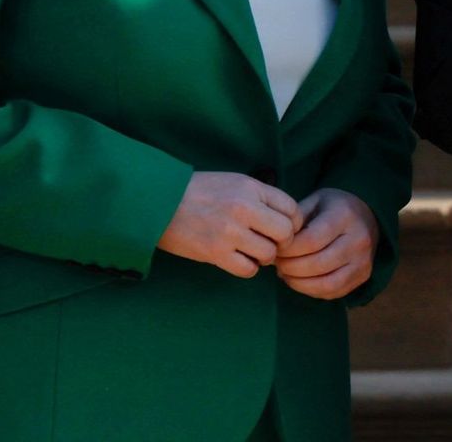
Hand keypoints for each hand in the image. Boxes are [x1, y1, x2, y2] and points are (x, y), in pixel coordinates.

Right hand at [157, 171, 301, 278]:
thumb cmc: (198, 192)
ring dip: (264, 256)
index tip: (282, 228)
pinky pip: (248, 269)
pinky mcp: (215, 253)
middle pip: (286, 233)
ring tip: (252, 251)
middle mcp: (244, 208)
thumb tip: (287, 220)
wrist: (159, 203)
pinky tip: (239, 260)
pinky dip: (248, 268)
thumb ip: (260, 197)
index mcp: (251, 188)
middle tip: (270, 243)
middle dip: (282, 242)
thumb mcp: (234, 182)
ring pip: (269, 254)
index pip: (292, 209)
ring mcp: (230, 232)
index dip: (292, 222)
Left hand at [275, 188, 379, 299]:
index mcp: (345, 216)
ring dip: (298, 283)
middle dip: (289, 267)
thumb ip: (295, 219)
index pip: (311, 241)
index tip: (276, 248)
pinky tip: (300, 280)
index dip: (288, 250)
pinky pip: (332, 292)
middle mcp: (359, 239)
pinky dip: (310, 290)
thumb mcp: (314, 201)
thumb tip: (276, 243)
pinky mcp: (363, 276)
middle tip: (277, 262)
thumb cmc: (334, 207)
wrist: (368, 214)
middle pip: (317, 264)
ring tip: (285, 273)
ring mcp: (364, 261)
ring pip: (326, 283)